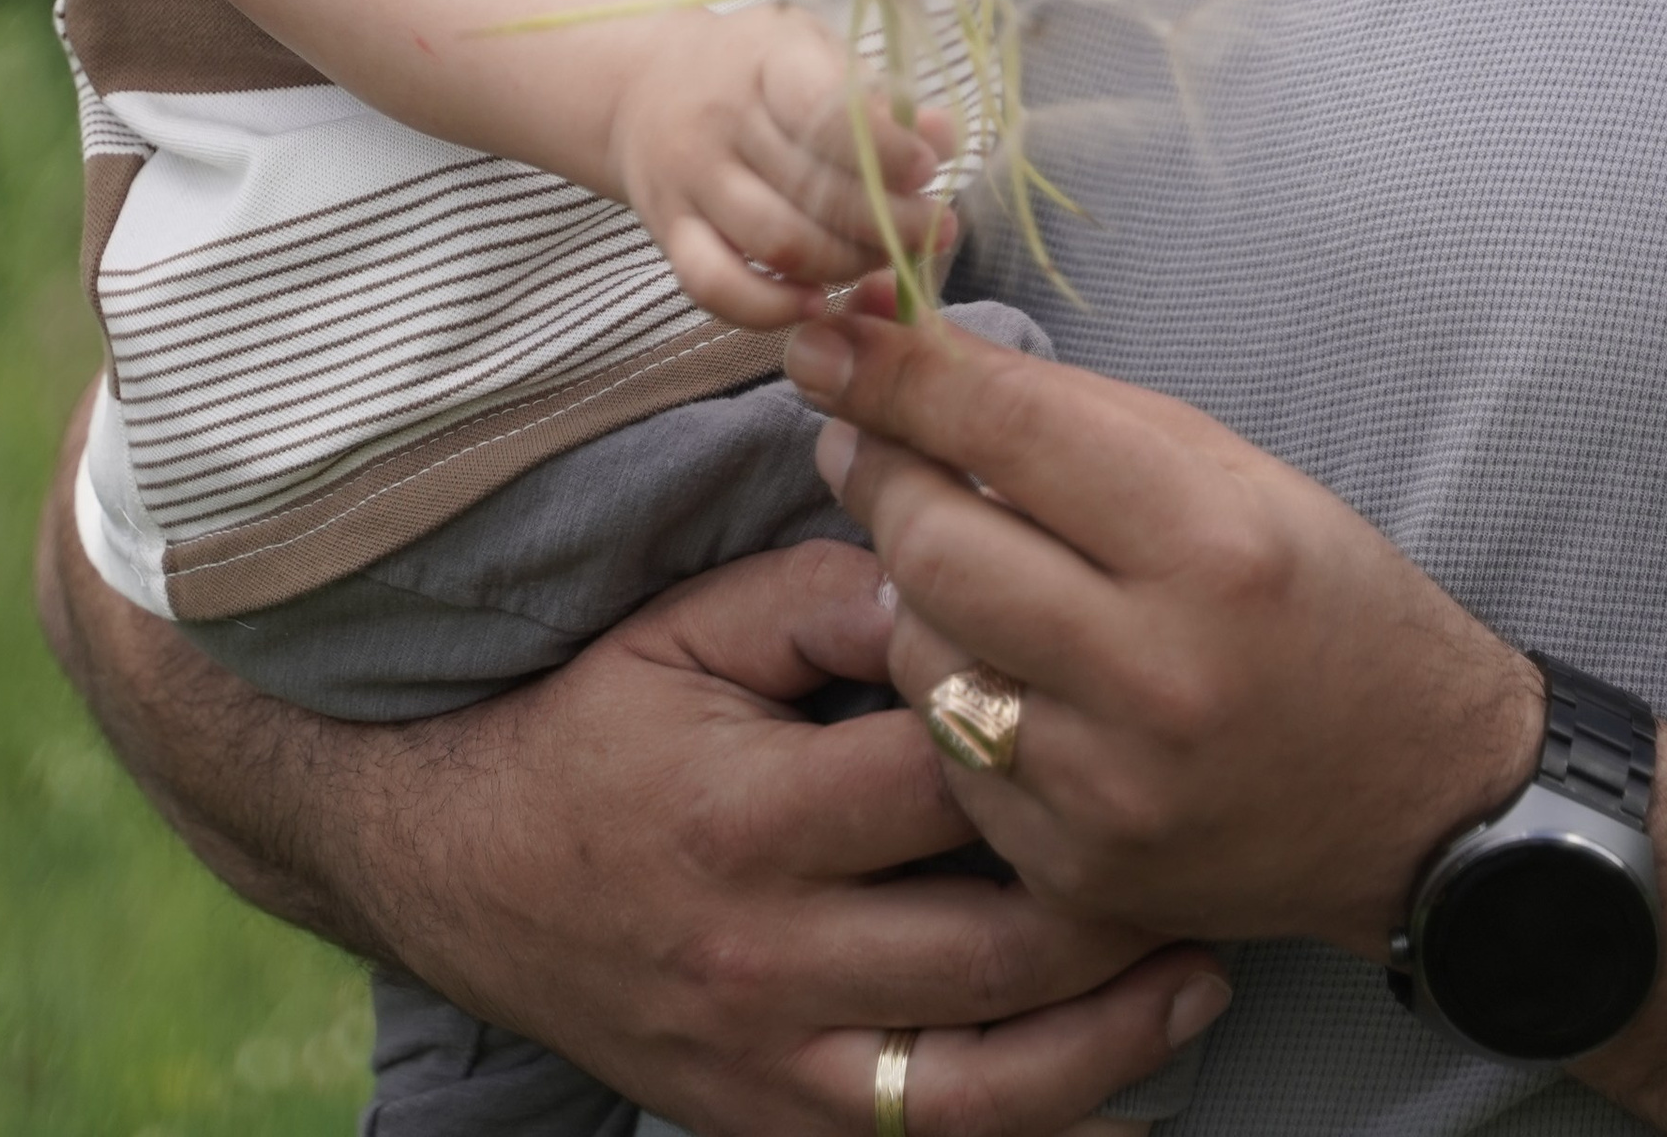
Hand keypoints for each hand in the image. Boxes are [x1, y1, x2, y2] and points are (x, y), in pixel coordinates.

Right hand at [358, 543, 1231, 1136]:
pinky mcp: (776, 1126)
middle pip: (995, 951)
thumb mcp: (682, 629)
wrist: (465, 874)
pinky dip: (1039, 1131)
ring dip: (1113, 1039)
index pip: (942, 782)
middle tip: (1200, 848)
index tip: (1117, 704)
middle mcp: (768, 958)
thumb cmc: (590, 731)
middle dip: (1118, 906)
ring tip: (1199, 976)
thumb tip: (950, 585)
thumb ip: (818, 601)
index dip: (1041, 740)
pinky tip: (1119, 1088)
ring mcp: (775, 1064)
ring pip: (986, 1087)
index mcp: (747, 815)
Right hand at [605, 5, 956, 330]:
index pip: (829, 112)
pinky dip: (770, 308)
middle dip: (890, 222)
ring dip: (847, 264)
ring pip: (778, 244)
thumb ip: (881, 96)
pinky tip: (818, 302)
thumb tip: (946, 137)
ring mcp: (688, 179)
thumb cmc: (755, 69)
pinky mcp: (668, 230)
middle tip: (935, 231)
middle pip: (814, 190)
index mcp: (765, 60)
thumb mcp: (815, 52)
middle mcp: (720, 119)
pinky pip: (714, 287)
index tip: (929, 169)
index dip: (888, 151)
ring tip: (888, 260)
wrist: (642, 83)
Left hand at [786, 307, 1541, 958]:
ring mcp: (1112, 790)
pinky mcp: (1079, 873)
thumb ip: (1067, 414)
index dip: (892, 369)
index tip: (824, 331)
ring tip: (969, 564)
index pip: (1002, 429)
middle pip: (928, 544)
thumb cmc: (1320, 601)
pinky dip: (956, 695)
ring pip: (918, 648)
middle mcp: (1157, 674)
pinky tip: (1010, 671)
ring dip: (915, 589)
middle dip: (876, 471)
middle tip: (867, 439)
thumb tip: (905, 348)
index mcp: (1208, 545)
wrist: (1421, 804)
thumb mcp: (1228, 472)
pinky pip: (949, 756)